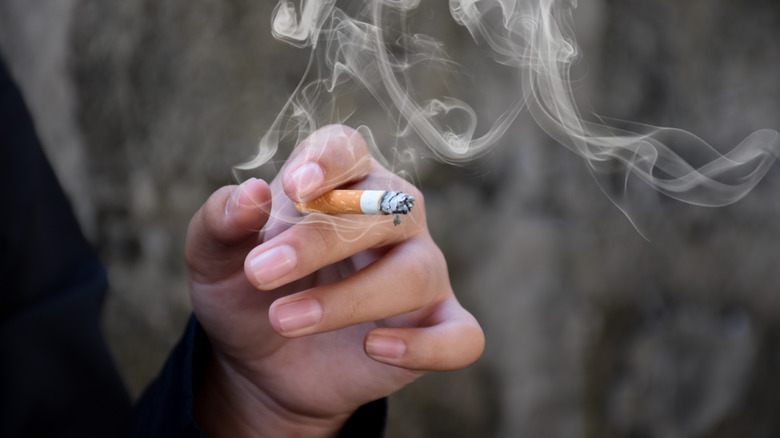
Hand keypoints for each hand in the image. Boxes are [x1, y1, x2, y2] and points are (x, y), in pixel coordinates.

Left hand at [186, 125, 483, 436]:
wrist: (262, 364)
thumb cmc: (247, 295)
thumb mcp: (213, 259)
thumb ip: (222, 222)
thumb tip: (251, 192)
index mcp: (342, 184)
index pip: (349, 149)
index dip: (328, 161)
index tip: (295, 188)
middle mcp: (393, 219)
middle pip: (384, 210)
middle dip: (321, 241)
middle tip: (260, 273)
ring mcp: (420, 272)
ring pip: (415, 273)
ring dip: (351, 298)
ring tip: (285, 320)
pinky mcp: (435, 326)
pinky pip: (460, 335)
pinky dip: (426, 345)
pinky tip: (376, 347)